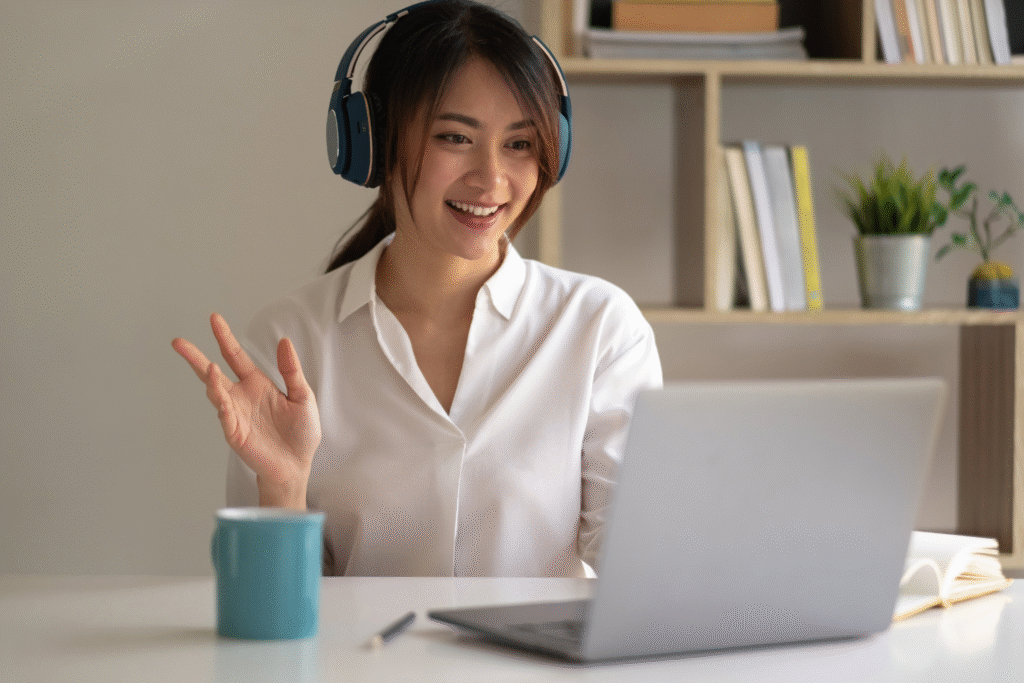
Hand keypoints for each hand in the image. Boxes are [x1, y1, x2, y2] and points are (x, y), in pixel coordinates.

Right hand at [172, 313, 321, 508]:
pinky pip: (224, 413)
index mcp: (257, 384)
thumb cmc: (300, 433)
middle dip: (195, 357)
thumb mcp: (302, 396)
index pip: (235, 356)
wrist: (298, 465)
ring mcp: (234, 414)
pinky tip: (216, 386)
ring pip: (215, 392)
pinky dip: (219, 400)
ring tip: (207, 365)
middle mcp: (241, 396)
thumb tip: (284, 341)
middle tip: (178, 342)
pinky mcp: (234, 432)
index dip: (224, 338)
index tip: (213, 318)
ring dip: (209, 379)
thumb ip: (291, 370)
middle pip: (213, 372)